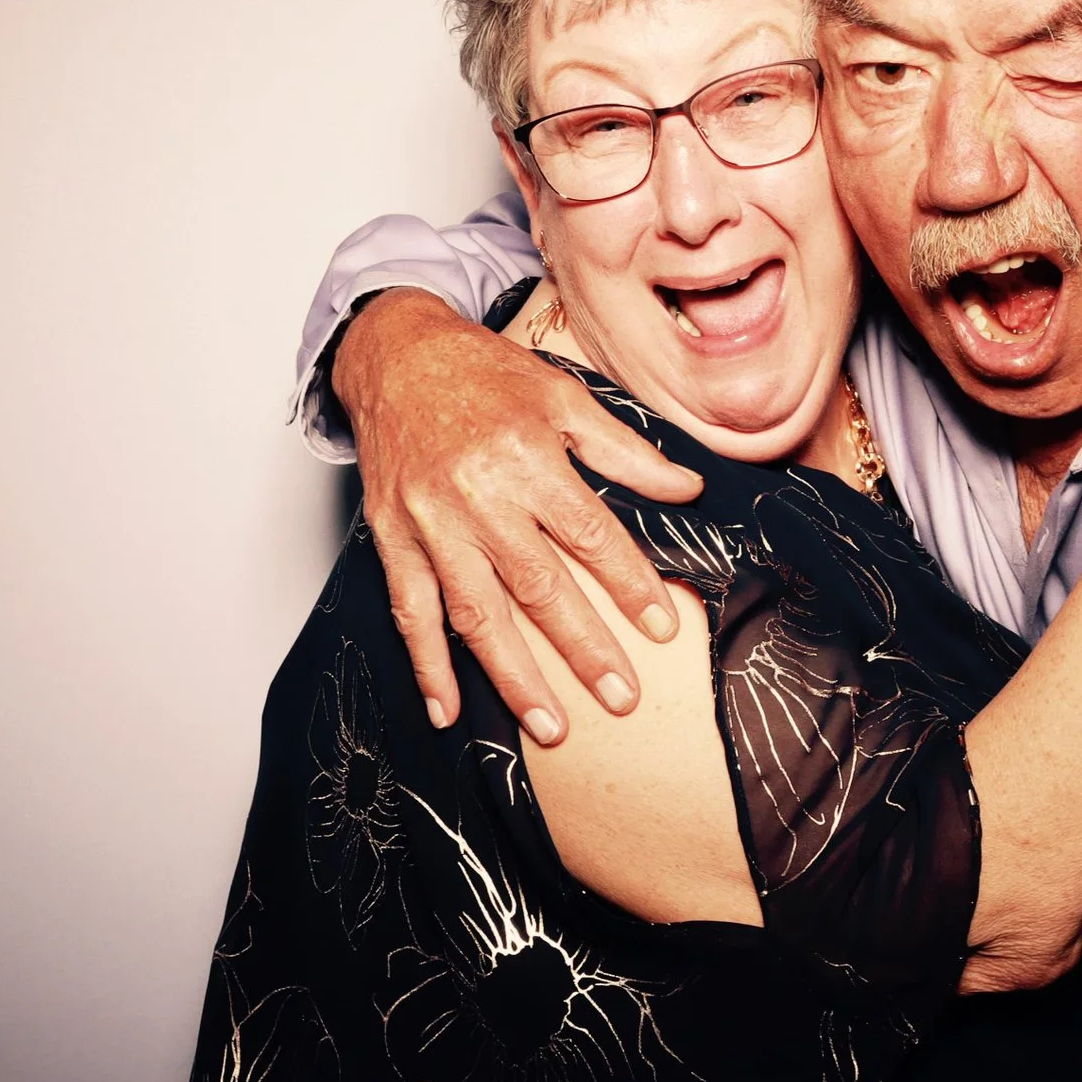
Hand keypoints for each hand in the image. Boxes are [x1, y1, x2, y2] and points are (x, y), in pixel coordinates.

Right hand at [332, 289, 704, 741]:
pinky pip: (410, 612)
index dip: (628, 584)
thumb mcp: (563, 394)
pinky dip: (426, 665)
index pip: (589, 534)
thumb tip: (688, 489)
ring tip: (551, 726)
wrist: (395, 355)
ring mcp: (430, 523)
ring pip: (477, 613)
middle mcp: (477, 495)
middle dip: (583, 648)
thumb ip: (624, 450)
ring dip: (514, 676)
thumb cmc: (484, 373)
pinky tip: (446, 709)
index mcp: (527, 456)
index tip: (661, 627)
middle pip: (538, 586)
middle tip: (621, 698)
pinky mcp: (393, 539)